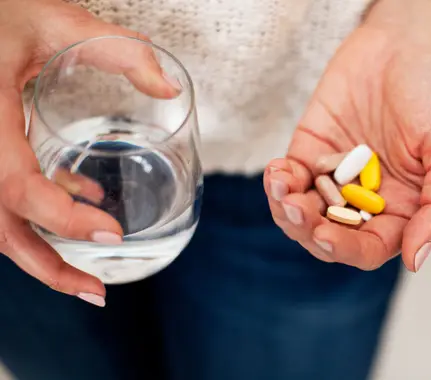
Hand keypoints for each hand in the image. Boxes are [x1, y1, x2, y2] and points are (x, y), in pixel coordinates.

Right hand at [0, 0, 176, 303]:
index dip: (58, 217)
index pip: (12, 183)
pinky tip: (83, 203)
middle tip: (96, 292)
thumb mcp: (57, 20)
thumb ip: (119, 50)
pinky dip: (43, 213)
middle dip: (45, 265)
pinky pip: (5, 197)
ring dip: (42, 251)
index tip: (111, 233)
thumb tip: (170, 90)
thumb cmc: (1, 13)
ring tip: (90, 275)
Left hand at [264, 22, 430, 271]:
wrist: (406, 42)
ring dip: (287, 211)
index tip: (326, 235)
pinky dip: (278, 181)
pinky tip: (278, 171)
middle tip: (298, 211)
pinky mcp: (311, 151)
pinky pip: (289, 179)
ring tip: (283, 189)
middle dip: (308, 231)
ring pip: (304, 215)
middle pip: (330, 237)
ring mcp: (336, 177)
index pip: (370, 247)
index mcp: (403, 209)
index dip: (347, 248)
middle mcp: (367, 199)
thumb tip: (416, 260)